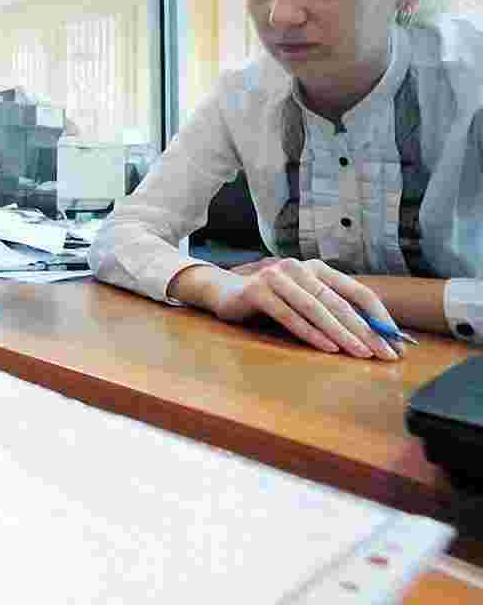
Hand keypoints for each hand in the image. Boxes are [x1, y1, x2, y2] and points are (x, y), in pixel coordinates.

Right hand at [173, 259, 401, 359]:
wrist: (224, 292)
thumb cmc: (271, 300)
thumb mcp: (304, 301)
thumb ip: (331, 310)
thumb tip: (374, 336)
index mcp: (317, 268)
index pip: (358, 291)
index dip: (380, 317)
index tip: (397, 341)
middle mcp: (298, 267)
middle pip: (339, 302)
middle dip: (366, 330)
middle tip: (385, 354)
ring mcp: (276, 277)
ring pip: (315, 308)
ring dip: (341, 333)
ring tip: (361, 353)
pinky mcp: (256, 291)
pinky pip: (288, 315)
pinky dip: (310, 333)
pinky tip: (327, 348)